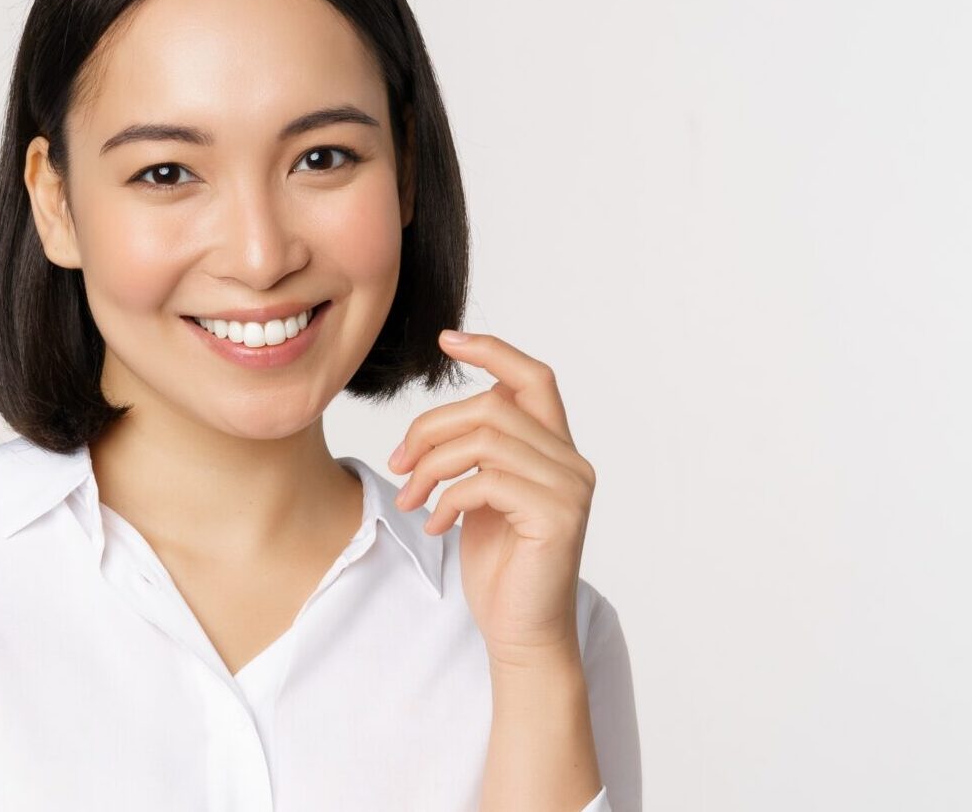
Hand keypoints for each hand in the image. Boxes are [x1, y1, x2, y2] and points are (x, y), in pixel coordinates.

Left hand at [388, 329, 596, 666]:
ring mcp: (569, 489)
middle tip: (399, 464)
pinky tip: (437, 523)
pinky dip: (448, 497)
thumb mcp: (483, 496)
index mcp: (556, 451)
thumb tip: (446, 417)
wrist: (521, 632)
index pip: (534, 378)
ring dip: (432, 464)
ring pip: (486, 439)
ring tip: (412, 498)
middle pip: (493, 406)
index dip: (493, 351)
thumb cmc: (499, 566)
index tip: (447, 340)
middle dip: (432, 427)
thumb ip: (480, 453)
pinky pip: (487, 481)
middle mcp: (572, 463)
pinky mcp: (557, 517)